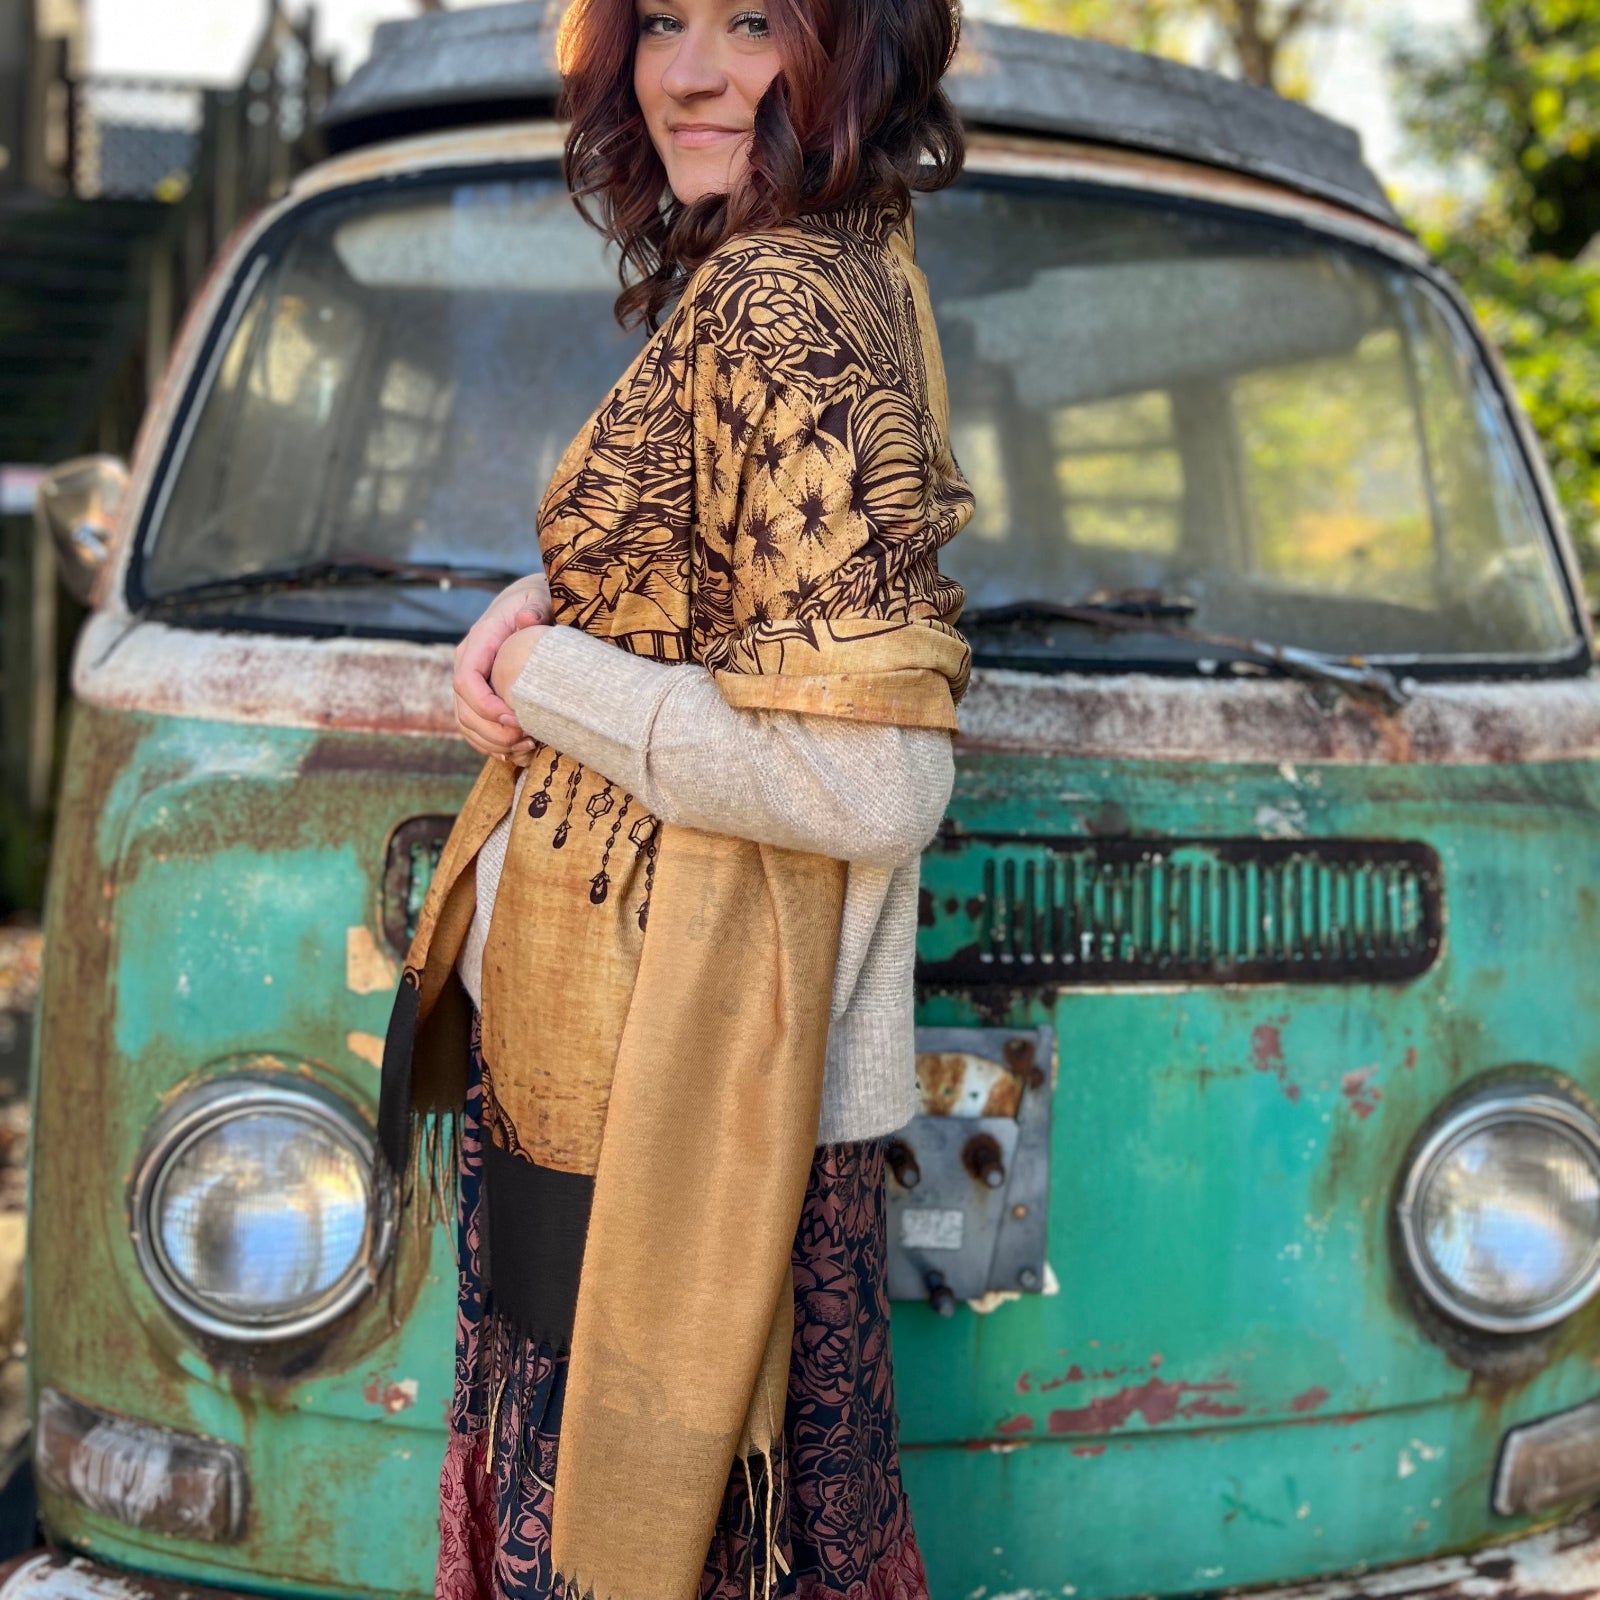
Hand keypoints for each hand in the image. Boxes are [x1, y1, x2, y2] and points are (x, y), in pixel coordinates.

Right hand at [453, 574, 549, 760]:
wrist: (528, 601)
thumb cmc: (537, 600)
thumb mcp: (539, 597)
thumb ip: (534, 608)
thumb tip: (526, 619)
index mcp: (479, 641)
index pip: (466, 680)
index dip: (485, 706)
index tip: (515, 720)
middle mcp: (468, 662)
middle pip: (463, 709)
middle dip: (492, 732)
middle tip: (527, 741)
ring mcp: (471, 680)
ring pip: (465, 722)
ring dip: (492, 742)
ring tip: (526, 747)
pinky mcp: (479, 694)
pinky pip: (473, 726)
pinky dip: (489, 744)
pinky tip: (513, 754)